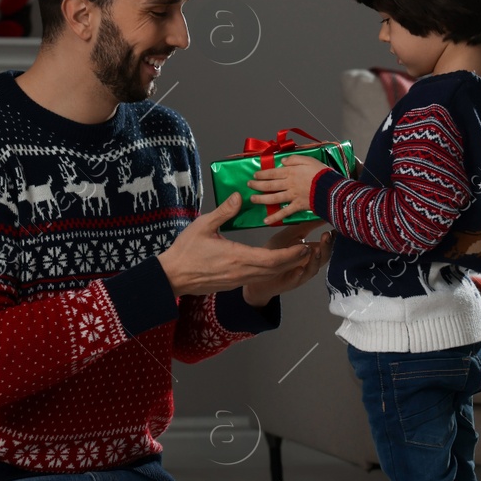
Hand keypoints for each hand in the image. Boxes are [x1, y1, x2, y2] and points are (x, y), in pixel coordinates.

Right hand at [157, 193, 319, 296]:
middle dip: (294, 261)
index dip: (291, 254)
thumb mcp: (203, 225)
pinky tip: (273, 263)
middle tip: (307, 250)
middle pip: (276, 269)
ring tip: (295, 255)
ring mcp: (237, 280)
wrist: (173, 276)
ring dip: (283, 267)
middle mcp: (241, 272)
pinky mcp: (232, 283)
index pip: (273, 259)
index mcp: (237, 257)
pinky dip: (270, 271)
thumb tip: (239, 196)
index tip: (303, 246)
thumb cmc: (186, 250)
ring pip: (268, 275)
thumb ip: (224, 211)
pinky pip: (257, 278)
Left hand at [242, 227, 333, 306]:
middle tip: (327, 236)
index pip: (323, 245)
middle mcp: (308, 263)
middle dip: (326, 247)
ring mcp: (301, 274)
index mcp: (309, 252)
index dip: (330, 238)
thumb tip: (317, 215)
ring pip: (313, 268)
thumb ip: (303, 226)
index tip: (334, 228)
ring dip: (315, 260)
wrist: (259, 272)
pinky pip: (296, 279)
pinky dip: (299, 275)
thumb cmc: (274, 252)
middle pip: (322, 257)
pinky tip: (299, 269)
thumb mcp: (288, 236)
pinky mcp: (291, 282)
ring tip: (316, 250)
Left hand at [248, 155, 329, 224]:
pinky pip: (284, 213)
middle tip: (249, 185)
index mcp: (291, 172)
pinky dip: (275, 217)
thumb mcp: (309, 159)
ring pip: (273, 198)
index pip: (272, 173)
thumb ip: (295, 159)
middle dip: (257, 185)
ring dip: (261, 199)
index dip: (262, 174)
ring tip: (253, 199)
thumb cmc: (322, 173)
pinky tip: (266, 220)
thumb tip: (283, 161)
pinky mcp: (297, 206)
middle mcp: (289, 184)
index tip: (254, 175)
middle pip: (270, 185)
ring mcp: (292, 196)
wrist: (332, 188)